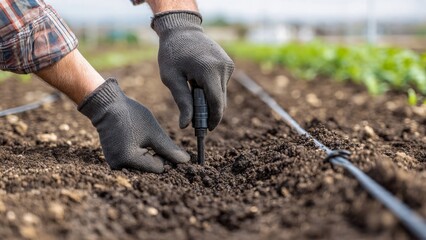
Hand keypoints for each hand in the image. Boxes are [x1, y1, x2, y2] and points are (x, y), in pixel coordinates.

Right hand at [78, 79, 189, 172]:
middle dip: (156, 158)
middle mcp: (119, 167)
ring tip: (139, 140)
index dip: (164, 156)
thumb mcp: (154, 132)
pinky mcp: (112, 161)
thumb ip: (170, 149)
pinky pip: (133, 164)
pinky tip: (135, 143)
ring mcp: (114, 165)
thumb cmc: (131, 116)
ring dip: (147, 157)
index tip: (158, 141)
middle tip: (150, 140)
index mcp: (129, 160)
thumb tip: (186, 161)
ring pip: (142, 168)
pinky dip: (139, 156)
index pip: (159, 168)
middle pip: (150, 171)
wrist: (107, 106)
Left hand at [152, 11, 234, 130]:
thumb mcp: (171, 79)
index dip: (212, 120)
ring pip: (222, 94)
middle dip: (210, 113)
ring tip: (193, 94)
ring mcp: (228, 64)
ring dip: (210, 100)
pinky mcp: (229, 63)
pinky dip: (212, 89)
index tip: (205, 130)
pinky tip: (198, 83)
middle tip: (195, 120)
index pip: (216, 103)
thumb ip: (182, 102)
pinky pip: (222, 84)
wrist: (182, 29)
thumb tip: (185, 125)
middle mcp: (223, 67)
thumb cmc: (172, 53)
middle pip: (220, 101)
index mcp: (208, 71)